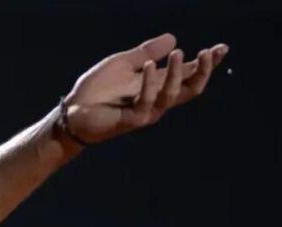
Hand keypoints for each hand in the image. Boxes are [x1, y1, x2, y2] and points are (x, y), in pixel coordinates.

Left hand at [61, 33, 228, 144]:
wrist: (73, 111)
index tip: (221, 48)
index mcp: (157, 85)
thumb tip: (173, 38)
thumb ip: (146, 53)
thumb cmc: (97, 90)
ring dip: (176, 73)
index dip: (206, 63)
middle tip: (210, 52)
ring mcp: (145, 112)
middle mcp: (156, 100)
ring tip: (178, 52)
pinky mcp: (131, 119)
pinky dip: (149, 82)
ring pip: (172, 96)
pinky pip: (146, 101)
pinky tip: (150, 65)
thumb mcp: (123, 64)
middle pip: (190, 89)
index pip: (187, 75)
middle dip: (203, 71)